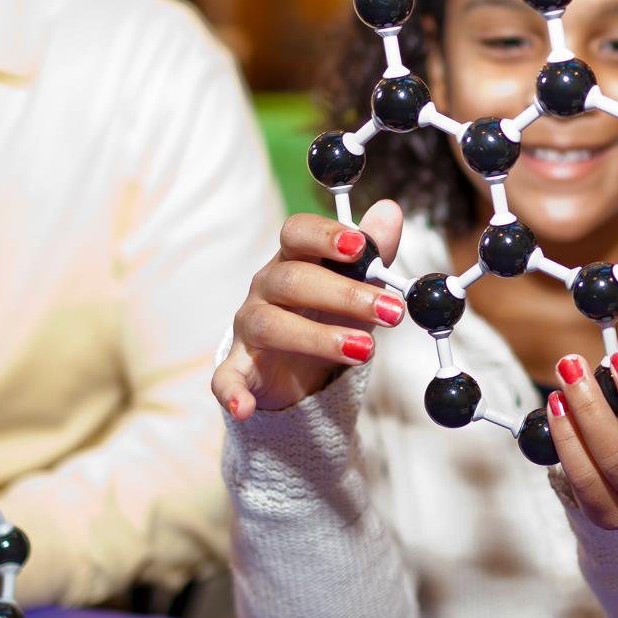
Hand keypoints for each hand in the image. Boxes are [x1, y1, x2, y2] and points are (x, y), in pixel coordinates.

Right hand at [211, 200, 406, 418]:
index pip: (297, 233)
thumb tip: (390, 210)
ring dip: (318, 338)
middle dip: (344, 294)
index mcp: (293, 260)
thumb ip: (372, 251)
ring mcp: (249, 329)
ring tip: (364, 350)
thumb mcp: (356, 284)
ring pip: (271, 325)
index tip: (360, 247)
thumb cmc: (327, 314)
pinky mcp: (239, 369)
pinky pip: (225, 379)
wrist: (297, 367)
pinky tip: (243, 408)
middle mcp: (265, 288)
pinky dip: (231, 392)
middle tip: (391, 311)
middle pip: (293, 280)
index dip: (325, 236)